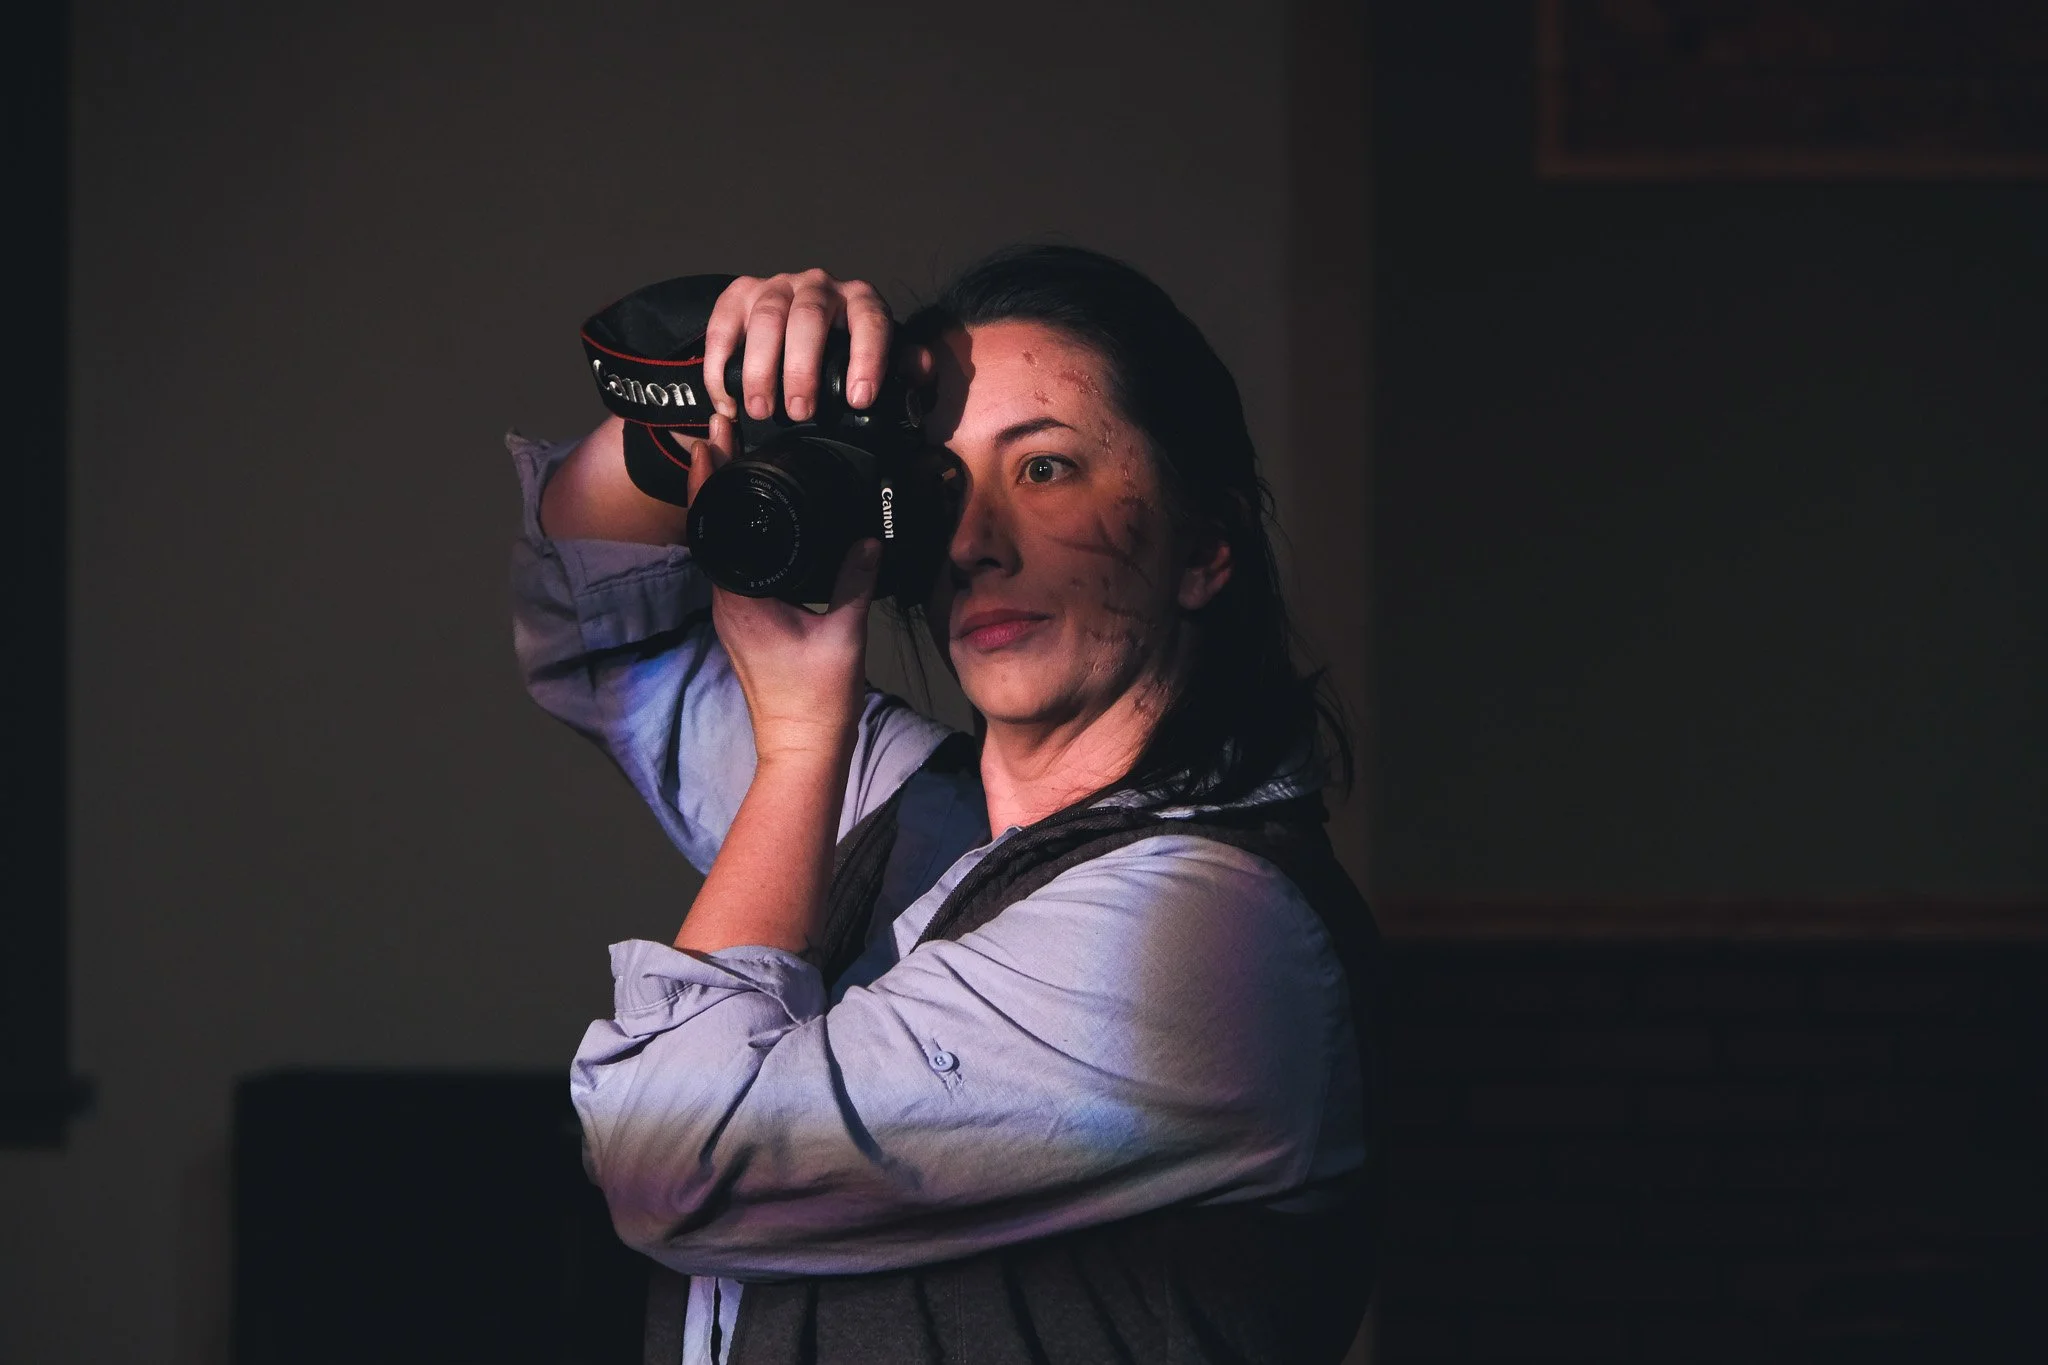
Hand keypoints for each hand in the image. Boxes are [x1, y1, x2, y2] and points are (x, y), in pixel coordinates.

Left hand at [687, 417, 878, 761]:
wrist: (801, 747)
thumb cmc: (815, 700)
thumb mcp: (844, 633)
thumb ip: (855, 581)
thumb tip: (868, 539)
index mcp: (738, 597)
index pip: (712, 523)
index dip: (709, 477)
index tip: (711, 438)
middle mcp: (726, 600)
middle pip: (711, 525)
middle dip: (715, 477)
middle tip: (721, 431)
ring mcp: (733, 611)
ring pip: (720, 543)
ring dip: (726, 502)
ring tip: (733, 459)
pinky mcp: (746, 620)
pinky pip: (737, 562)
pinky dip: (742, 530)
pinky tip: (759, 514)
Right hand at [702, 269, 893, 422]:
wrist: (797, 330)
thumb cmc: (844, 353)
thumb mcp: (879, 360)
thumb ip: (904, 366)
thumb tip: (921, 371)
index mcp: (861, 302)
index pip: (871, 322)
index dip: (867, 358)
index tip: (859, 399)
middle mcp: (820, 285)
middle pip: (810, 317)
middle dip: (802, 367)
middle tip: (799, 411)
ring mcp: (777, 286)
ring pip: (767, 317)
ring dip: (760, 367)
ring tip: (760, 410)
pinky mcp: (740, 295)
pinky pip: (724, 321)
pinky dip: (720, 362)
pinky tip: (725, 399)